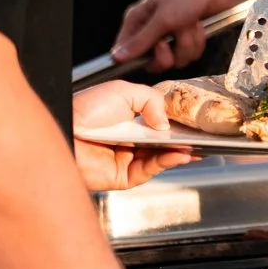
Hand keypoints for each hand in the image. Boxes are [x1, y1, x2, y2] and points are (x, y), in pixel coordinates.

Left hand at [71, 81, 194, 191]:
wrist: (64, 130)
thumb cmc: (84, 110)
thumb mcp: (124, 91)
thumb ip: (152, 101)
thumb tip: (166, 124)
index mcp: (130, 120)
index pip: (161, 125)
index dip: (179, 125)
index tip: (196, 123)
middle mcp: (130, 141)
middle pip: (164, 143)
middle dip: (185, 141)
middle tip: (203, 137)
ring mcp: (127, 159)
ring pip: (161, 158)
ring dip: (180, 152)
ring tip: (196, 147)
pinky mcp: (122, 176)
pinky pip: (150, 170)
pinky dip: (167, 163)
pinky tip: (179, 154)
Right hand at [113, 0, 245, 71]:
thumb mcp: (162, 19)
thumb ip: (141, 41)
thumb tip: (117, 57)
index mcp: (137, 20)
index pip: (125, 51)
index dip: (137, 58)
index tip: (151, 50)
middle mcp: (151, 30)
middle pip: (152, 62)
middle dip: (166, 56)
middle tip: (170, 42)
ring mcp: (171, 35)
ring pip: (175, 59)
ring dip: (186, 45)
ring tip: (191, 25)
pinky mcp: (189, 38)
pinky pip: (190, 54)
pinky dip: (197, 42)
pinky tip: (200, 27)